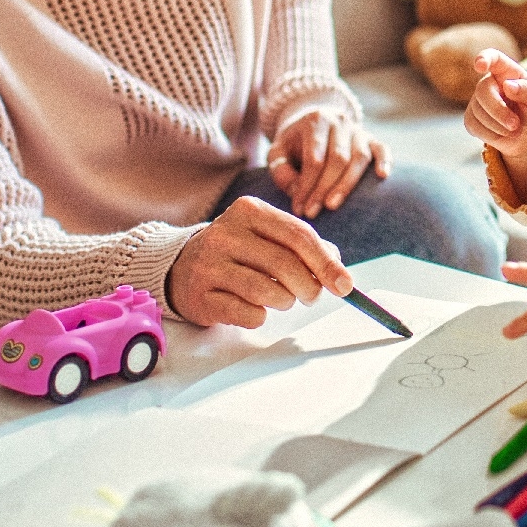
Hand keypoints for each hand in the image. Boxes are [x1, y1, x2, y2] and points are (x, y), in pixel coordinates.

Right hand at [168, 196, 351, 327]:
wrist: (181, 266)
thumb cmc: (237, 251)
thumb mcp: (266, 235)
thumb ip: (303, 245)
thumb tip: (337, 266)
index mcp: (249, 211)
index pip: (299, 235)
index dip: (326, 263)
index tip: (345, 285)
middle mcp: (226, 233)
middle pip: (285, 264)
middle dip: (309, 286)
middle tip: (312, 296)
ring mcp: (210, 265)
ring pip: (266, 291)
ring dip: (285, 301)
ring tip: (282, 299)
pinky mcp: (201, 296)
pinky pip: (246, 314)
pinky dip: (260, 315)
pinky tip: (255, 308)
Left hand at [268, 110, 389, 218]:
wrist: (313, 124)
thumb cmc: (294, 144)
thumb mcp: (278, 153)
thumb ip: (281, 171)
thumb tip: (298, 191)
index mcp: (315, 121)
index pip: (314, 158)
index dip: (307, 186)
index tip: (299, 208)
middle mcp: (339, 121)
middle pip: (337, 159)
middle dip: (324, 188)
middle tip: (313, 212)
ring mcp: (358, 129)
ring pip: (359, 157)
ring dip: (347, 184)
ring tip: (333, 205)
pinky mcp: (371, 138)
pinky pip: (381, 148)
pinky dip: (384, 161)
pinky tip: (382, 176)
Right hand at [463, 49, 526, 171]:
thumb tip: (508, 85)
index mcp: (508, 72)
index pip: (494, 58)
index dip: (485, 58)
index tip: (480, 65)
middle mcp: (490, 82)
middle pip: (483, 90)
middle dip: (498, 110)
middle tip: (515, 125)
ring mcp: (478, 100)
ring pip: (477, 110)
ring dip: (498, 125)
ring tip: (513, 129)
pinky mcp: (471, 118)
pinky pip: (472, 124)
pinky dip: (489, 134)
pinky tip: (501, 134)